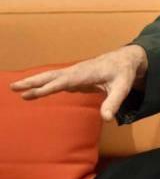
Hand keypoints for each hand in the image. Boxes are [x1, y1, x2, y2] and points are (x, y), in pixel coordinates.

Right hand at [9, 44, 148, 121]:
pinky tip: (35, 90)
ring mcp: (75, 73)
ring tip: (17, 88)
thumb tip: (106, 119)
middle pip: (52, 77)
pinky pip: (57, 80)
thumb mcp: (123, 88)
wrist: (127, 59)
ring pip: (51, 77)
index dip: (48, 88)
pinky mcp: (75, 76)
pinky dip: (44, 83)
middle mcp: (77, 71)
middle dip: (33, 82)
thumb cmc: (124, 73)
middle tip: (14, 87)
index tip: (31, 93)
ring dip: (34, 82)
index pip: (64, 82)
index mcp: (86, 73)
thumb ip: (114, 103)